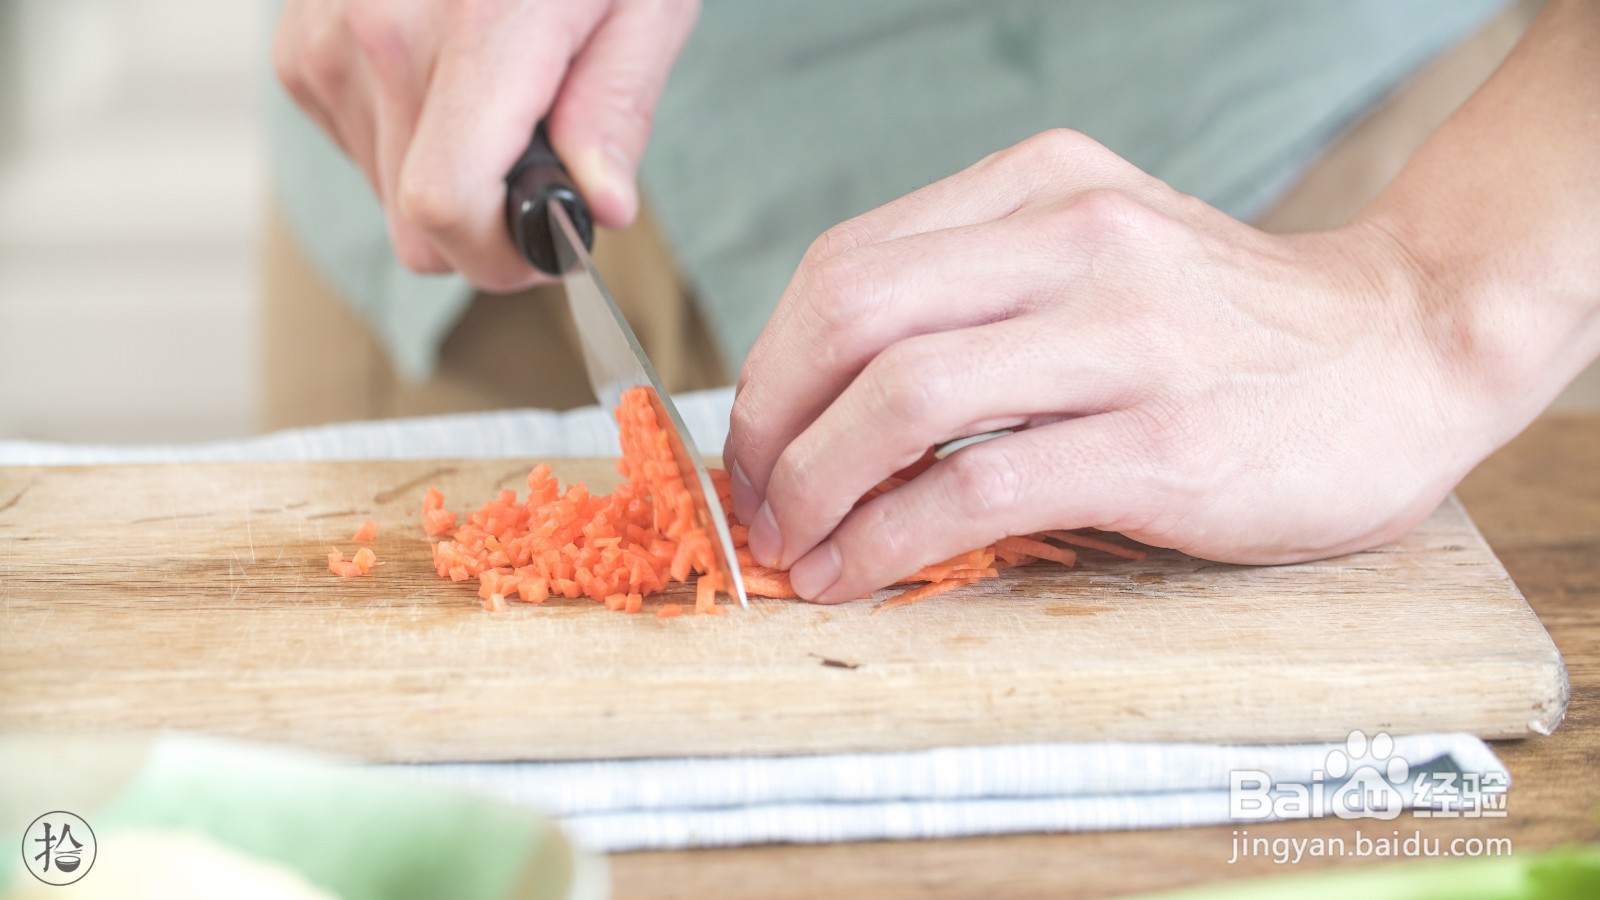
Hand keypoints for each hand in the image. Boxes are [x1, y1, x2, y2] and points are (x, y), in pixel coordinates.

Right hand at [273, 0, 697, 289]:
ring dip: (451, 178)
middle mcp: (381, 34)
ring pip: (387, 198)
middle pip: (416, 227)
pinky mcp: (300, 47)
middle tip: (546, 170)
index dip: (502, 254)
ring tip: (498, 96)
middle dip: (489, 227)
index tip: (552, 240)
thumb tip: (599, 207)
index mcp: (479, 29)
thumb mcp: (646, 5)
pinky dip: (410, 139)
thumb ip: (618, 108)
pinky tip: (448, 78)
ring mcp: (327, 40)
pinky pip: (358, 149)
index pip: (445, 206)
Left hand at [724, 129, 1494, 602]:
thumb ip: (981, 294)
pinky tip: (862, 570)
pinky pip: (980, 486)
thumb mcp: (1103, 254)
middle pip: (851, 313)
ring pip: (903, 395)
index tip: (754, 438)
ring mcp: (1125, 337)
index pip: (851, 262)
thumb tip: (829, 399)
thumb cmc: (1234, 324)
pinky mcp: (1162, 441)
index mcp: (1046, 184)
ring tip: (796, 545)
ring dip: (816, 484)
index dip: (772, 363)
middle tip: (755, 498)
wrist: (1410, 350)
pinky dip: (891, 538)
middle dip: (769, 421)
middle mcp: (1079, 240)